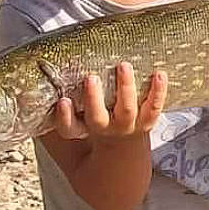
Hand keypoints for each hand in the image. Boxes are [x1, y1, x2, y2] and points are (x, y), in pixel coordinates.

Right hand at [53, 62, 167, 141]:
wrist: (122, 148)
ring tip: (123, 66)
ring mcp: (127, 126)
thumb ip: (64, 93)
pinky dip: (158, 91)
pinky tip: (159, 74)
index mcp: (82, 129)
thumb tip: (49, 61)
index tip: (63, 101)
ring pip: (127, 110)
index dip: (65, 116)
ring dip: (125, 88)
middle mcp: (104, 129)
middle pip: (97, 118)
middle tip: (90, 78)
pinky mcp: (146, 121)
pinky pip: (154, 108)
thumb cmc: (93, 120)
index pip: (68, 128)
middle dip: (93, 98)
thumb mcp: (75, 114)